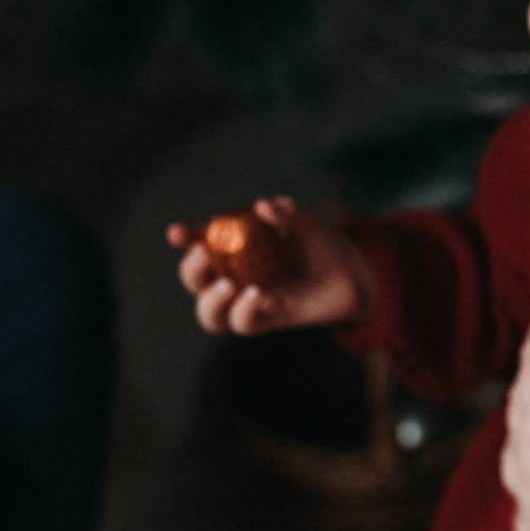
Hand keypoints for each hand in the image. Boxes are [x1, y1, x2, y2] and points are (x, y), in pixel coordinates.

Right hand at [166, 197, 371, 334]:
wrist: (353, 271)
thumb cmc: (320, 242)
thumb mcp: (304, 221)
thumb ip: (284, 212)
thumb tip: (263, 207)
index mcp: (234, 245)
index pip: (200, 241)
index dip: (185, 238)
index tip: (176, 233)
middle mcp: (232, 274)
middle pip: (195, 280)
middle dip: (192, 269)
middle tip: (204, 254)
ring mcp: (246, 300)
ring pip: (208, 313)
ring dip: (211, 300)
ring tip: (228, 285)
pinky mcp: (265, 320)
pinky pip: (242, 323)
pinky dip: (243, 310)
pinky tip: (256, 294)